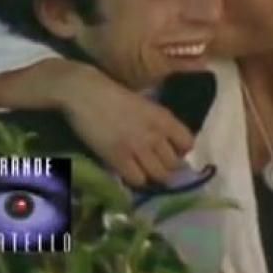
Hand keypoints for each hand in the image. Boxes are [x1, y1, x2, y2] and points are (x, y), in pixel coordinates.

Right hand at [58, 64, 194, 186]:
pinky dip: (135, 179)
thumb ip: (158, 122)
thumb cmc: (113, 94)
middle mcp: (155, 134)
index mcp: (163, 117)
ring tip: (144, 171)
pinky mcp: (118, 158)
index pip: (187, 143)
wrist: (85, 93)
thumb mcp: (145, 104)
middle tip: (157, 166)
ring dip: (153, 176)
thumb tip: (166, 142)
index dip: (181, 151)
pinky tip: (128, 172)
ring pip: (159, 175)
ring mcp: (138, 147)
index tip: (172, 152)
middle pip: (174, 164)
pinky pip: (137, 179)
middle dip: (168, 168)